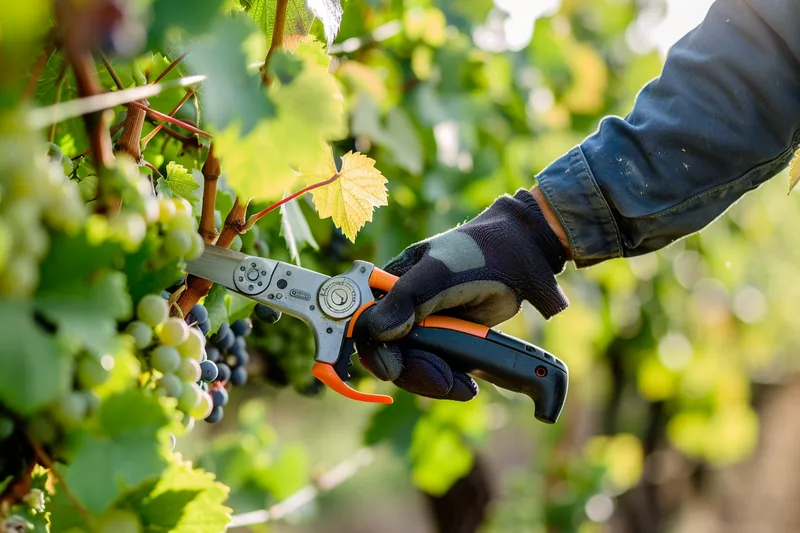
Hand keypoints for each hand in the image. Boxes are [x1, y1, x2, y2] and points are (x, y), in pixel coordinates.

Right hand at [356, 188, 569, 400]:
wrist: (520, 260)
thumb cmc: (476, 254)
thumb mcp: (439, 272)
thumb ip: (408, 297)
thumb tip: (378, 330)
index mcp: (387, 285)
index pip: (365, 324)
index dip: (375, 349)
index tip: (391, 368)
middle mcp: (400, 308)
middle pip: (388, 353)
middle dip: (413, 371)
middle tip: (442, 380)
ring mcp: (422, 327)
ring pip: (411, 367)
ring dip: (432, 381)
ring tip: (460, 385)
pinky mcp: (443, 341)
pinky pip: (434, 369)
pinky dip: (447, 381)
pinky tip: (465, 384)